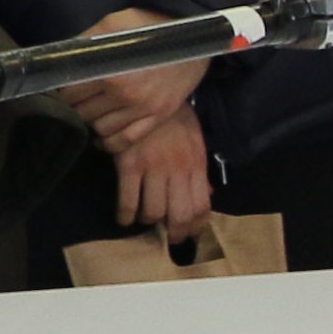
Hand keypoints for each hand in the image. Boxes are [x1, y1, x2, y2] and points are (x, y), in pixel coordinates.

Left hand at [55, 8, 198, 141]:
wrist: (193, 38)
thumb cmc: (150, 28)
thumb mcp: (113, 23)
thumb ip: (85, 40)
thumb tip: (60, 57)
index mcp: (110, 74)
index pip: (70, 95)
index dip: (62, 92)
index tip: (64, 88)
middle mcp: (125, 96)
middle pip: (83, 113)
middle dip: (76, 107)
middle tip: (78, 99)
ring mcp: (143, 109)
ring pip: (101, 129)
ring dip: (92, 122)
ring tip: (92, 112)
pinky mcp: (158, 116)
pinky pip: (127, 140)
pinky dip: (110, 143)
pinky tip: (102, 136)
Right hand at [106, 110, 213, 235]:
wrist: (148, 95)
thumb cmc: (174, 119)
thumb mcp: (196, 141)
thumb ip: (200, 171)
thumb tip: (208, 195)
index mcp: (196, 164)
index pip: (201, 206)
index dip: (196, 226)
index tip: (190, 232)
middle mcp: (178, 169)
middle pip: (179, 215)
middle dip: (175, 232)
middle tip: (169, 238)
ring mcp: (153, 168)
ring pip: (153, 211)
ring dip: (148, 222)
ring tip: (145, 221)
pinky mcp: (129, 164)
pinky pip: (128, 199)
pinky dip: (125, 215)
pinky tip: (124, 218)